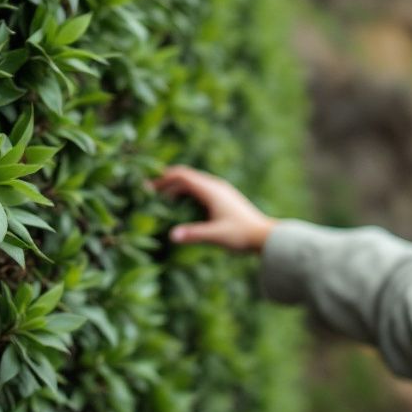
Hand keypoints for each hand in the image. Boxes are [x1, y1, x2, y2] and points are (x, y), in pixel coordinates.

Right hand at [151, 165, 280, 252]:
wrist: (264, 236)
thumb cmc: (241, 235)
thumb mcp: (216, 235)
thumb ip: (194, 234)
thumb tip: (171, 236)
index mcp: (211, 190)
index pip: (182, 176)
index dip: (163, 178)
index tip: (146, 186)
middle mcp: (215, 186)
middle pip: (186, 176)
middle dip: (166, 181)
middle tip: (147, 190)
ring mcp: (220, 190)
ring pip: (193, 181)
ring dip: (176, 186)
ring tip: (159, 197)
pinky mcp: (223, 197)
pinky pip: (199, 188)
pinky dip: (185, 191)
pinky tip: (179, 203)